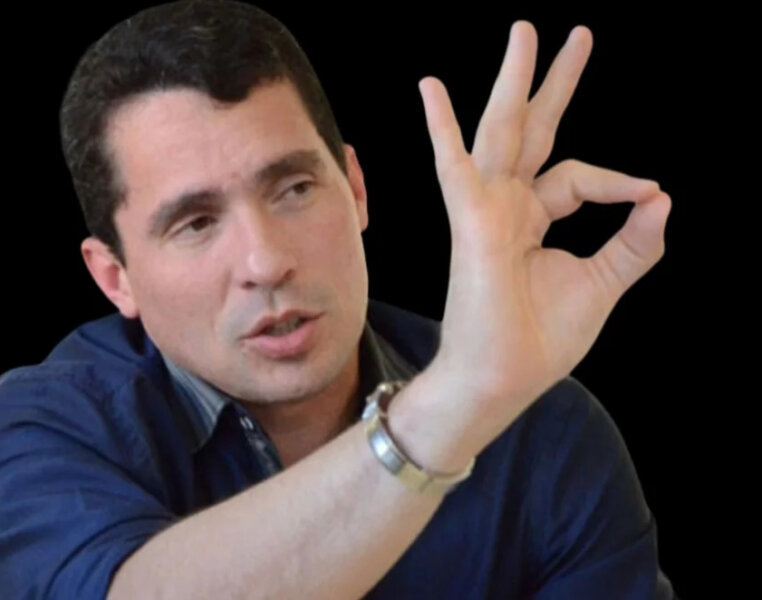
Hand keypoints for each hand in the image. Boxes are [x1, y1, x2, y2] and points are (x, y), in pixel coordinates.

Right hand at [416, 22, 670, 450]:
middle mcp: (508, 205)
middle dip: (554, 83)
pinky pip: (454, 167)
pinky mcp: (472, 221)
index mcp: (533, 218)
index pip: (577, 175)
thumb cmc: (540, 340)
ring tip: (525, 32)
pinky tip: (431, 88)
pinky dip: (443, 128)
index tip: (650, 197)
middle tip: (576, 35)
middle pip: (533, 130)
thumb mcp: (602, 283)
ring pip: (501, 131)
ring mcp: (486, 209)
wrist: (502, 379)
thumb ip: (632, 242)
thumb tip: (662, 196)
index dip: (620, 181)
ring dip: (513, 81)